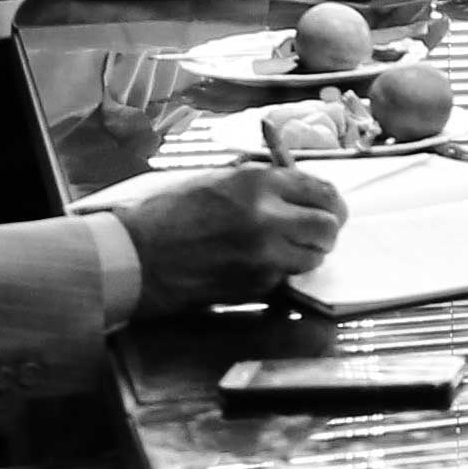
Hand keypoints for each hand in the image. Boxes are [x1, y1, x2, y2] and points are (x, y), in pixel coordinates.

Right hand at [108, 164, 347, 317]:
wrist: (136, 256)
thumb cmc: (169, 214)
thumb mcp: (219, 181)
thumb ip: (265, 185)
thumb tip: (301, 192)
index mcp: (259, 184)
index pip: (323, 191)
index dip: (331, 202)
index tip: (331, 208)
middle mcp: (268, 219)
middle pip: (328, 227)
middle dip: (326, 230)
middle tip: (315, 232)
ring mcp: (264, 256)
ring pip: (313, 258)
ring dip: (305, 253)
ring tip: (283, 248)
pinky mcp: (255, 286)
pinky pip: (286, 278)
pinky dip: (279, 273)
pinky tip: (255, 265)